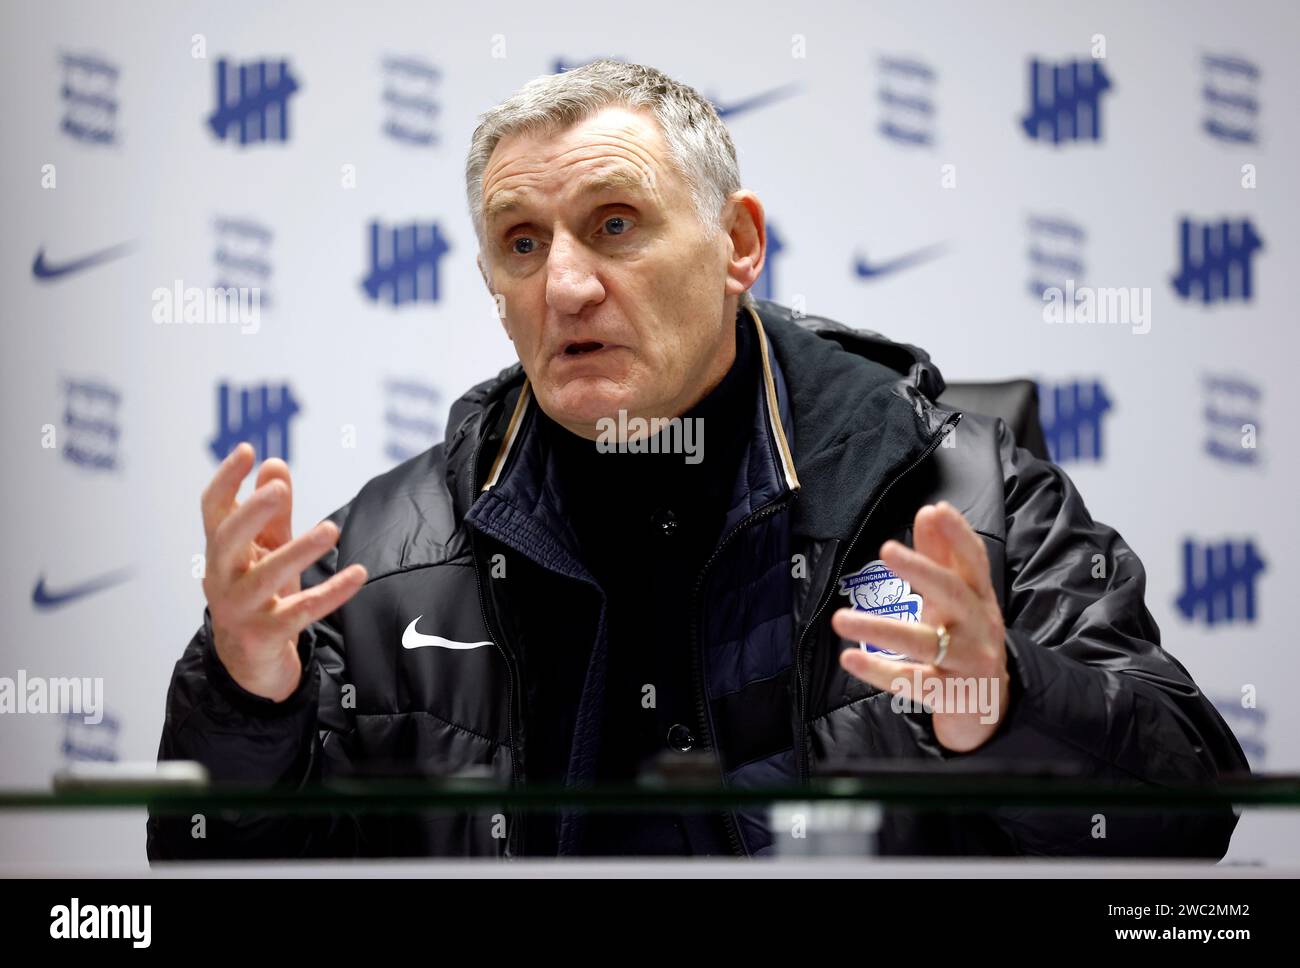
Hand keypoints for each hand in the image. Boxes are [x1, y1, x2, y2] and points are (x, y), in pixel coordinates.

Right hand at [201, 443, 366, 700]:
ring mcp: (240, 609)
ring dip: (298, 552)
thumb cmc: (261, 595)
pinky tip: (359, 574)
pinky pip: (301, 612)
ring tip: (331, 529)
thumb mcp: (266, 551)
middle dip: (252, 513)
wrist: (250, 663)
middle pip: (227, 540)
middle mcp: (221, 578)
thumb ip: (272, 512)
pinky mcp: (265, 636)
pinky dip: (332, 592)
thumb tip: (275, 464)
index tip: (247, 450)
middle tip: (280, 490)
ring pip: (264, 578)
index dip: (226, 479)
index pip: (212, 509)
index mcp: (220, 552)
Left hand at [832, 501, 1009, 752]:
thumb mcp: (958, 600)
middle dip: (922, 571)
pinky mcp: (950, 695)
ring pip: (924, 643)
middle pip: (953, 595)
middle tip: (887, 549)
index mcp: (980, 599)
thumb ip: (941, 557)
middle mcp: (980, 628)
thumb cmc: (967, 640)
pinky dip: (880, 671)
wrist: (992, 707)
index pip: (974, 562)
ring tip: (840, 619)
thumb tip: (928, 511)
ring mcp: (966, 663)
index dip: (958, 535)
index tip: (936, 510)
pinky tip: (850, 659)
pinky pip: (913, 682)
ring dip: (880, 629)